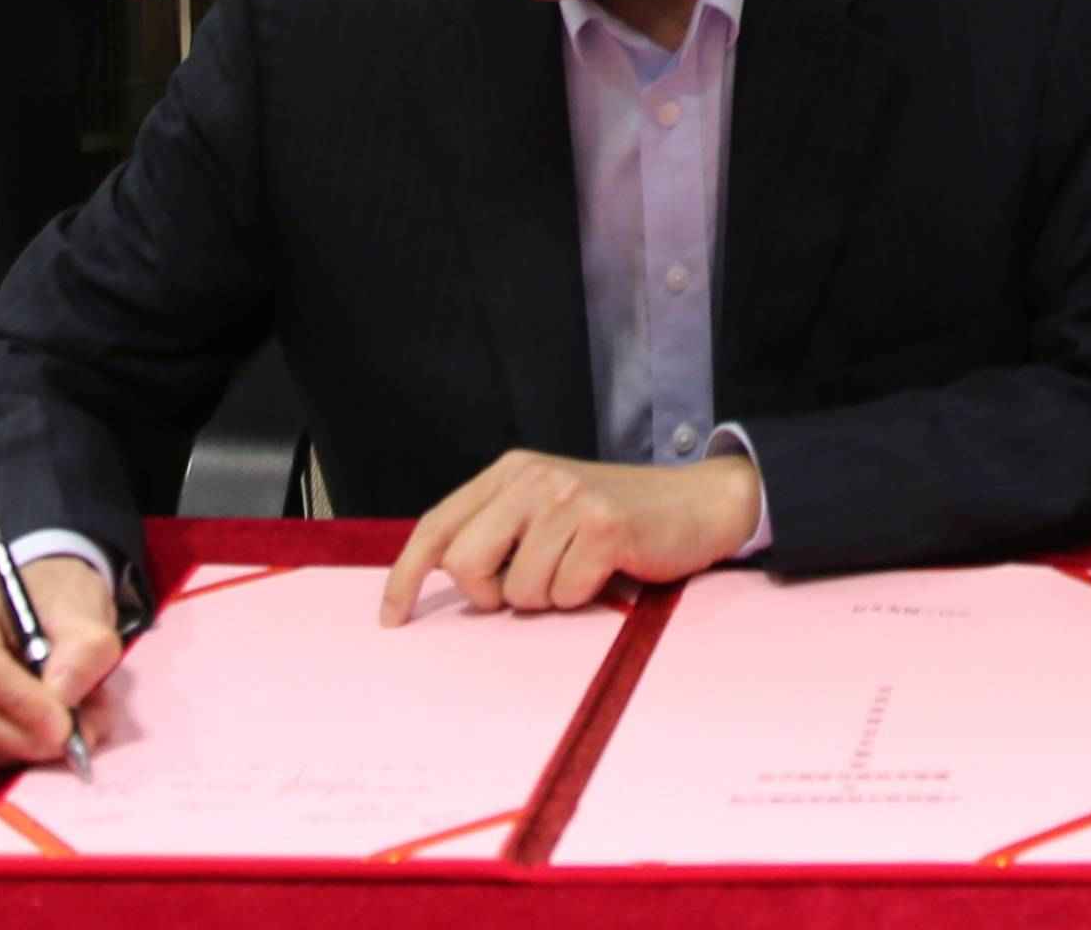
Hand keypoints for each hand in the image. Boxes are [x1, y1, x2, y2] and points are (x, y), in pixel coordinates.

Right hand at [0, 553, 122, 769]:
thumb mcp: (84, 609)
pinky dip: (1, 751)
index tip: (66, 728)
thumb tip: (64, 697)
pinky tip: (29, 730)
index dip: (23, 705)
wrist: (31, 606)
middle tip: (71, 743)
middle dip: (21, 737)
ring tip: (60, 731)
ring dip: (15, 747)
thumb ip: (85, 649)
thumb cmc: (53, 603)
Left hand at [389, 446, 764, 615]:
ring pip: (518, 590)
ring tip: (581, 570)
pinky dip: (583, 598)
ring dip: (548, 597)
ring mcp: (568, 499)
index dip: (406, 576)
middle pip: (465, 563)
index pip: (436, 526)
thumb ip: (498, 532)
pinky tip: (607, 572)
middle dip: (491, 594)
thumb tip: (446, 579)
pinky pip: (564, 594)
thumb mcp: (547, 509)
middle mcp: (533, 477)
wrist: (697, 503)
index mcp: (509, 471)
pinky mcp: (603, 526)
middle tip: (531, 587)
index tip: (392, 618)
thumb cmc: (616, 519)